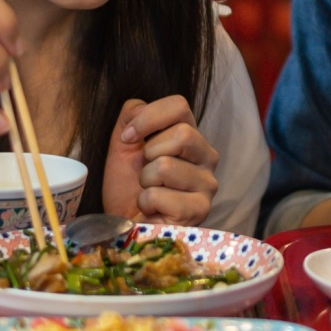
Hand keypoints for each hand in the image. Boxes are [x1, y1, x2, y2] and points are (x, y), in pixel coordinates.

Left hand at [103, 96, 218, 225]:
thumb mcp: (122, 144)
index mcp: (191, 137)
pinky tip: (153, 210)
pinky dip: (146, 202)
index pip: (180, 106)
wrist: (122, 225)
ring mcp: (207, 185)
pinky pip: (160, 195)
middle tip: (144, 171)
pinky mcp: (199, 210)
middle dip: (149, 153)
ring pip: (167, 166)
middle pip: (183, 134)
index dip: (149, 117)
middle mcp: (207, 158)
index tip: (128, 138)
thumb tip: (141, 110)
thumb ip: (131, 116)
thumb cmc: (126, 186)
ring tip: (148, 192)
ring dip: (145, 181)